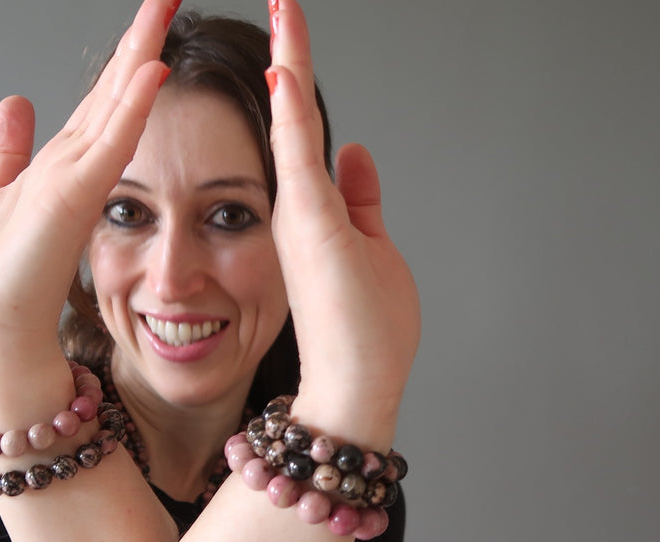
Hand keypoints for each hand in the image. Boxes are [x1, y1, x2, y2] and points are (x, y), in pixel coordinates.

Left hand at [0, 0, 178, 385]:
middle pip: (114, 94)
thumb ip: (10, 150)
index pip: (97, 102)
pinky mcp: (74, 199)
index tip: (145, 16)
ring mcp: (79, 184)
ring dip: (141, 56)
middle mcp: (75, 171)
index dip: (120, 58)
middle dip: (139, 41)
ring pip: (117, 107)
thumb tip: (14, 104)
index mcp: (59, 168)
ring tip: (164, 10)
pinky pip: (110, 141)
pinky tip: (151, 70)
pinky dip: (131, 105)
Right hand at [267, 0, 420, 446]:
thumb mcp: (374, 248)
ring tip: (286, 5)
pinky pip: (296, 144)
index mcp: (315, 213)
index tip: (294, 34)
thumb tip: (355, 150)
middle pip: (295, 115)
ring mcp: (299, 210)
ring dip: (292, 57)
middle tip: (285, 1)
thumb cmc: (365, 332)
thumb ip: (362, 198)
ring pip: (294, 118)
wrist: (352, 385)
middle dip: (290, 54)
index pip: (306, 133)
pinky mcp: (306, 219)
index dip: (302, 83)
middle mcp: (298, 205)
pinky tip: (287, 52)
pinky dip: (292, 96)